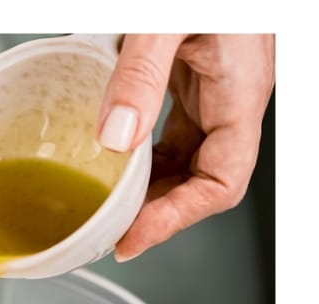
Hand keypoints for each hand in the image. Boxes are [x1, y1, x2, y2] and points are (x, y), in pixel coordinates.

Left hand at [97, 34, 273, 261]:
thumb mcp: (167, 20)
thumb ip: (140, 73)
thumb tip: (115, 139)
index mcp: (242, 91)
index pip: (221, 182)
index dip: (178, 219)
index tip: (131, 238)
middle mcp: (233, 93)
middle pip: (202, 176)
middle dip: (158, 209)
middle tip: (108, 231)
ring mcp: (214, 81)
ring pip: (187, 152)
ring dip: (150, 182)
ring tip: (106, 203)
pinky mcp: (192, 67)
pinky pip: (173, 122)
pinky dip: (144, 145)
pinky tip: (112, 150)